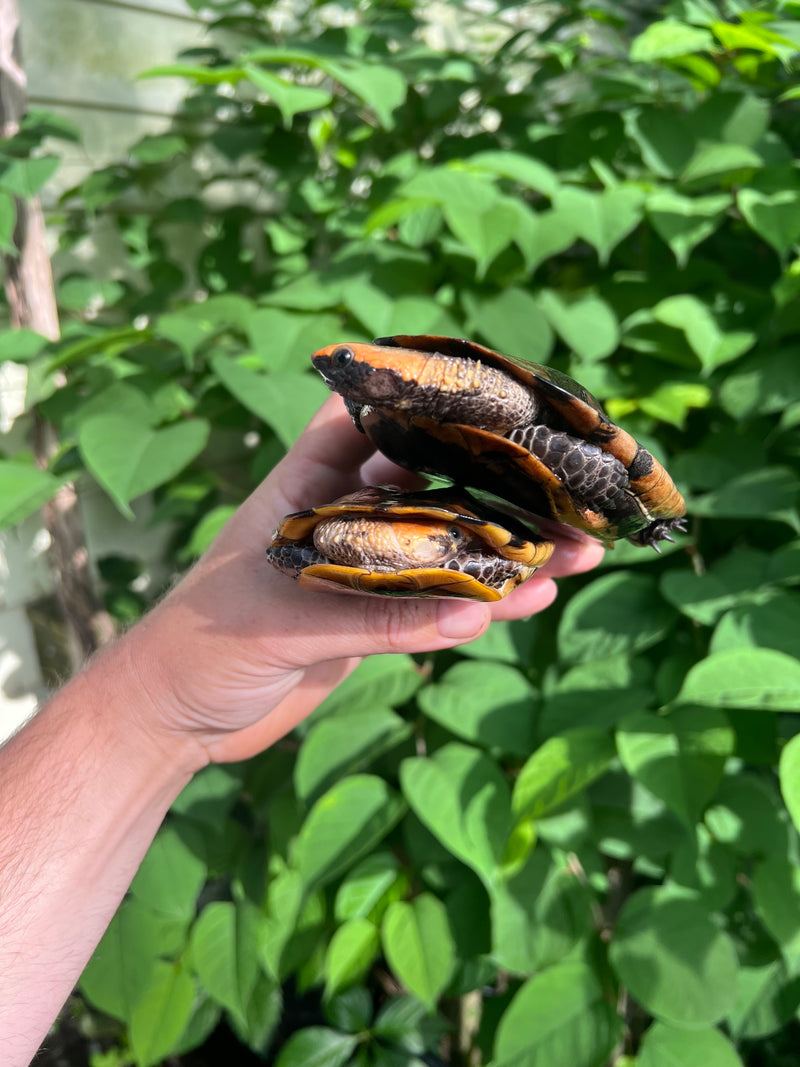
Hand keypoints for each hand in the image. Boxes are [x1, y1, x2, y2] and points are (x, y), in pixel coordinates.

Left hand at [121, 396, 604, 768]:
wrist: (174, 719)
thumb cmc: (198, 649)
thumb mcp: (281, 622)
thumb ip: (377, 616)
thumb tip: (473, 607)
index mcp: (303, 488)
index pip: (368, 420)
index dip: (428, 399)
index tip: (500, 395)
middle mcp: (339, 517)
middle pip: (431, 486)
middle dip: (498, 487)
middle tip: (569, 496)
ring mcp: (360, 570)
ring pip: (446, 547)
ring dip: (508, 550)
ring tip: (579, 552)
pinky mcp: (371, 620)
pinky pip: (437, 603)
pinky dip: (483, 603)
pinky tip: (532, 600)